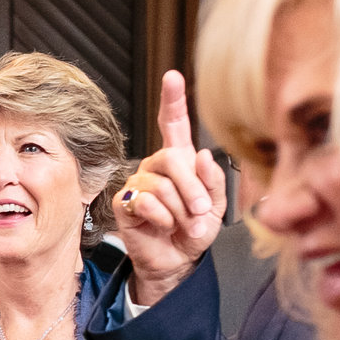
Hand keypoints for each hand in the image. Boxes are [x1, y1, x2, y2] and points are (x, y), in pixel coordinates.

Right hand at [113, 71, 226, 307]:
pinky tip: (164, 226)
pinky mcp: (124, 203)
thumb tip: (201, 156)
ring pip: (161, 185)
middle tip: (201, 212)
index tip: (172, 77)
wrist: (177, 262)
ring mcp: (137, 183)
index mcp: (180, 160)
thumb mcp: (216, 207)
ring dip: (180, 210)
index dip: (173, 99)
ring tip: (184, 224)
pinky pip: (145, 201)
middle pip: (171, 158)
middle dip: (192, 189)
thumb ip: (213, 182)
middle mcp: (156, 166)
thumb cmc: (195, 231)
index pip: (173, 123)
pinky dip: (162, 218)